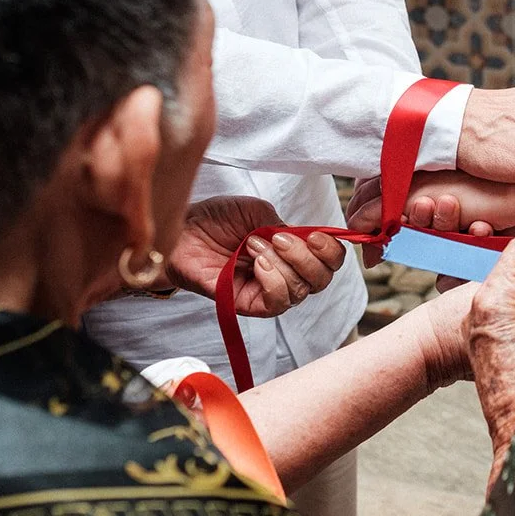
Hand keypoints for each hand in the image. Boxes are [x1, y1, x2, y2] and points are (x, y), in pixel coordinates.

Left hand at [167, 196, 347, 317]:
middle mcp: (286, 273)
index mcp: (292, 251)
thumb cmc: (216, 220)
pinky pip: (277, 302)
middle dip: (307, 257)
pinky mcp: (249, 305)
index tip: (314, 235)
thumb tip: (304, 239)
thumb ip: (285, 225)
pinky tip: (256, 264)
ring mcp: (268, 291)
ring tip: (253, 246)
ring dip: (282, 263)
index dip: (331, 250)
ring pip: (301, 290)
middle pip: (322, 279)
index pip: (330, 260)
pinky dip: (273, 280)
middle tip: (278, 238)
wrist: (183, 231)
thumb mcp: (258, 211)